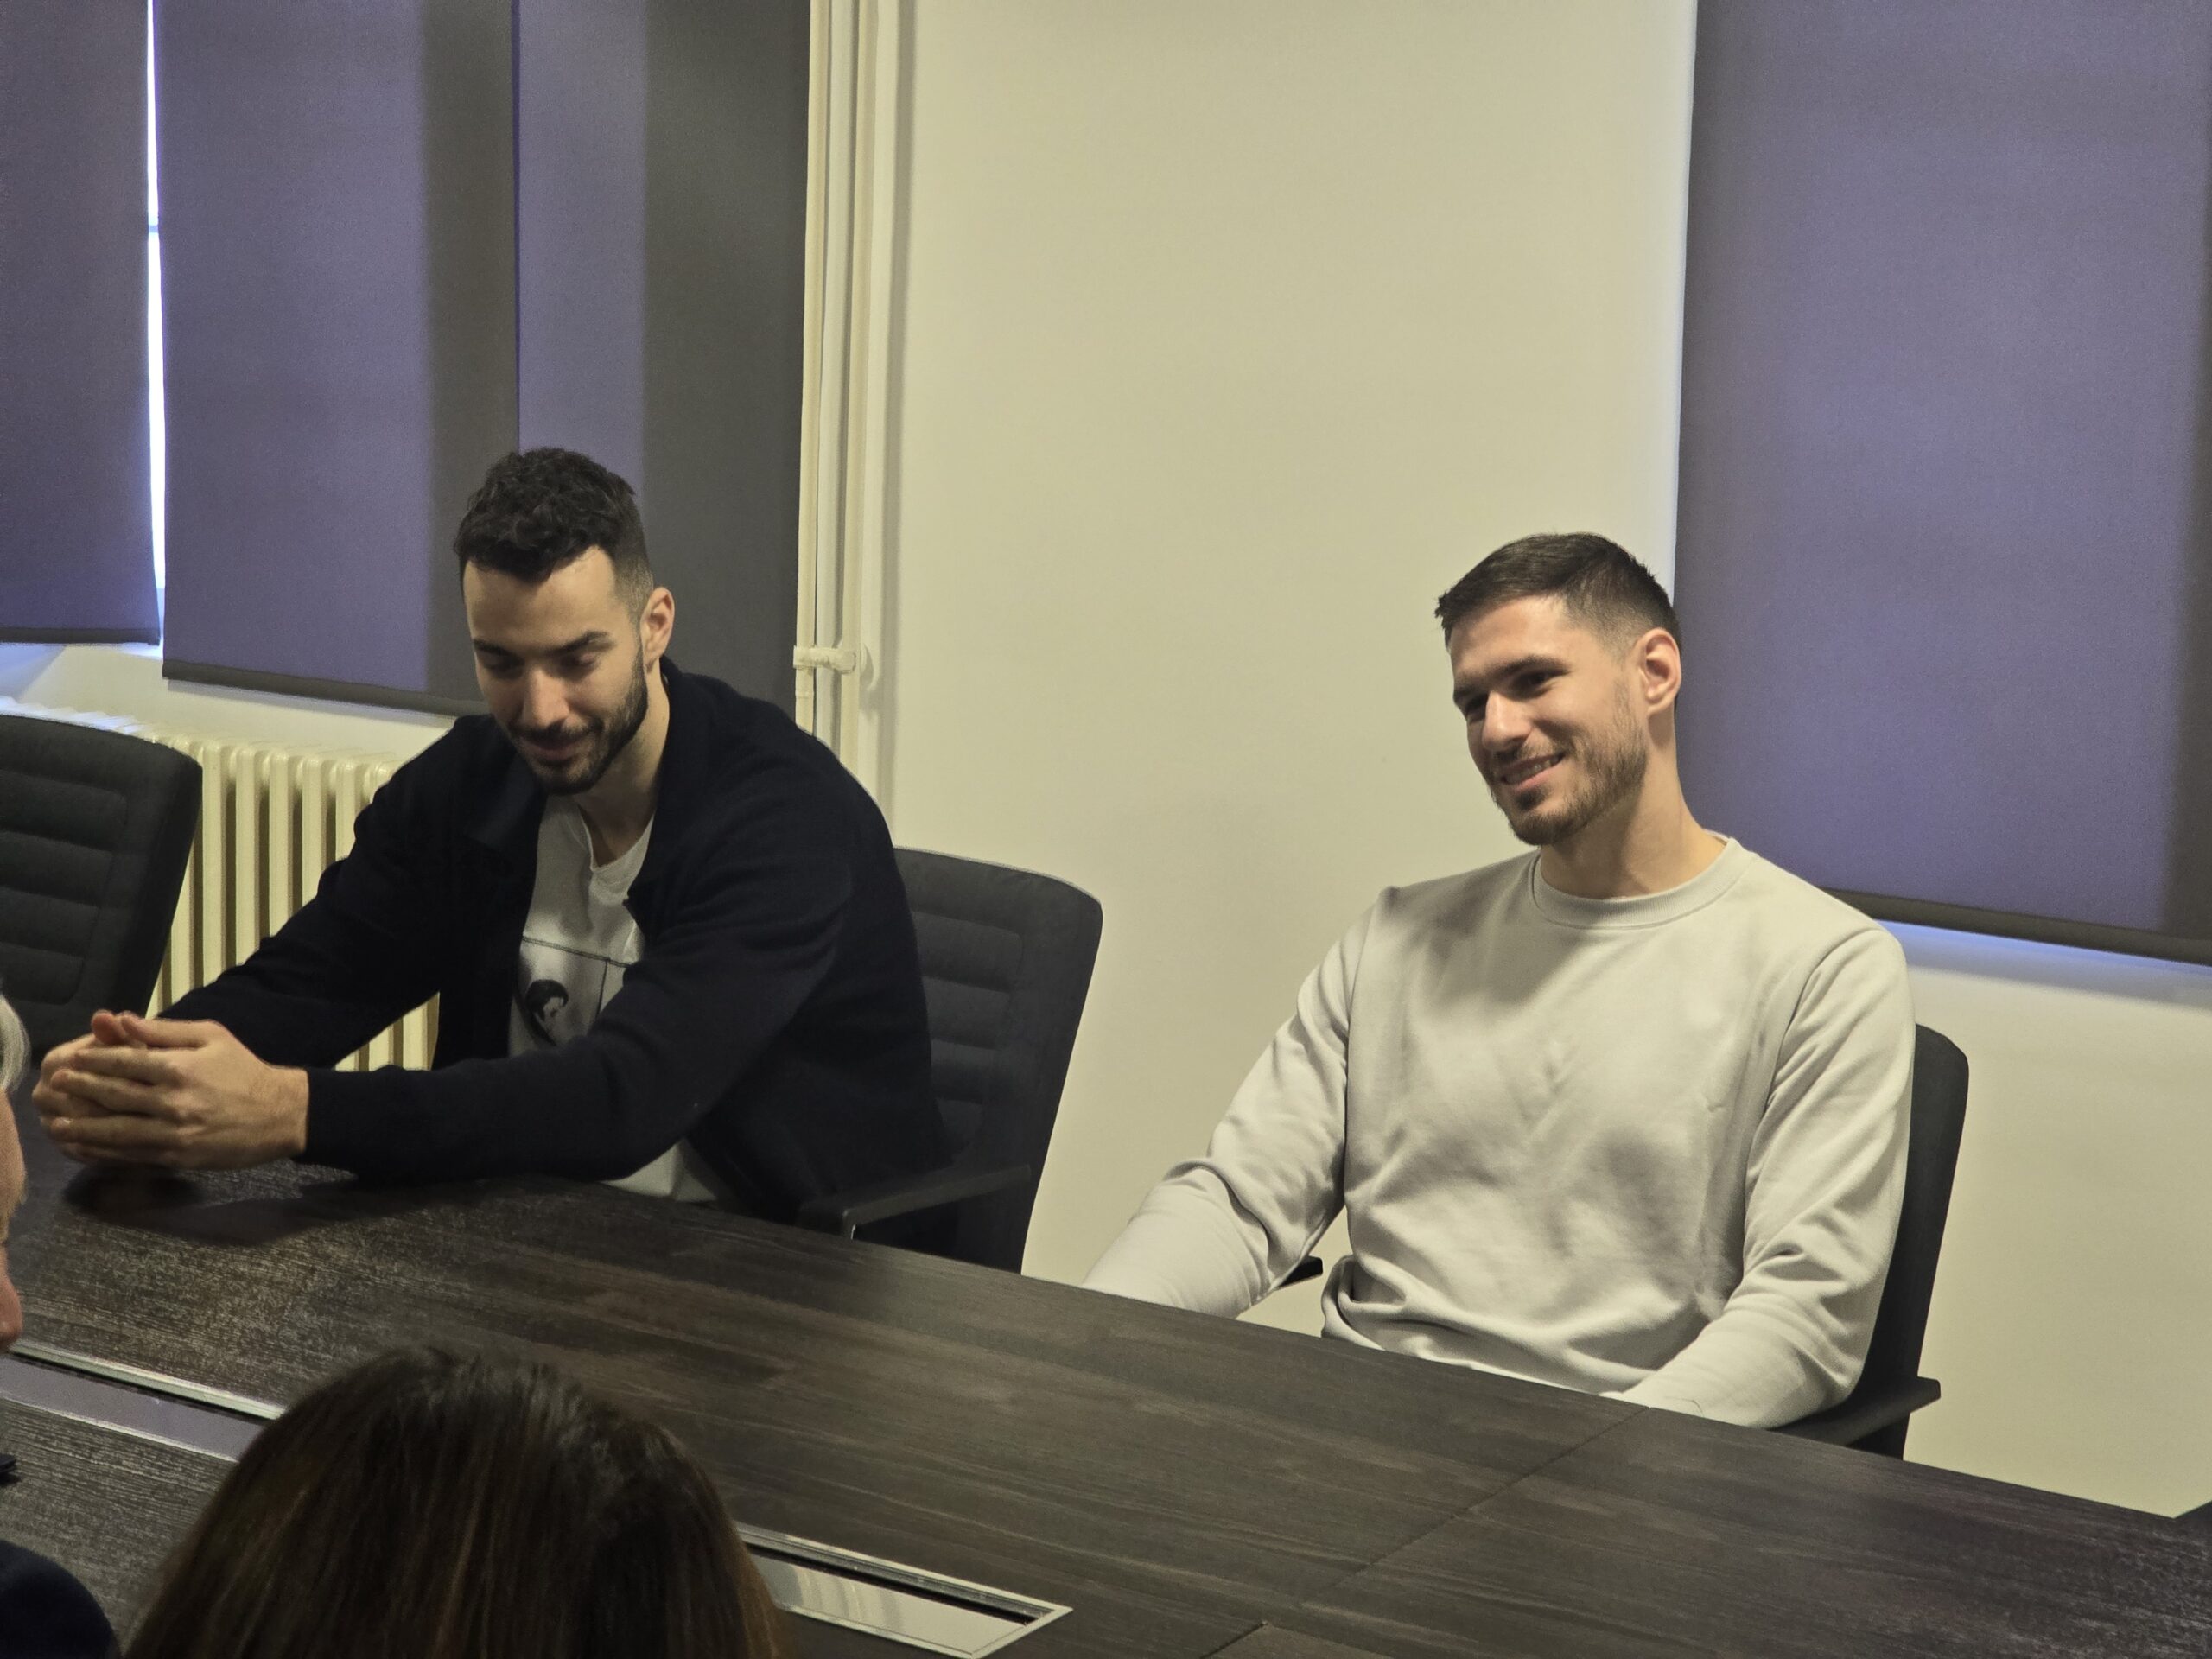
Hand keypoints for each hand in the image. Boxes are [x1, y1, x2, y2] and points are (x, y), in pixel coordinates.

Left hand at [34, 1012, 308, 1169]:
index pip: (125, 1061)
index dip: (94, 1060)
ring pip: (116, 1130)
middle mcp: (173, 1101)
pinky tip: (87, 1146)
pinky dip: (105, 1151)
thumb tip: (122, 1019)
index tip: (74, 1059)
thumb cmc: (244, 1071)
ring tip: (58, 1122)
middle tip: (56, 1085)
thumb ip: (165, 1030)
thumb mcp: (212, 1037)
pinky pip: (132, 1154)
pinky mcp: (177, 1156)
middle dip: (81, 1089)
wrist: (279, 1115)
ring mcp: (174, 1132)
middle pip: (114, 1095)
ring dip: (83, 1127)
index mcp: (180, 1068)